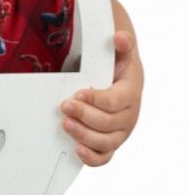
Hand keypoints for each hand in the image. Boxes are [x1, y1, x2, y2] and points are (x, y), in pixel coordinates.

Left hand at [60, 30, 141, 165]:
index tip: (77, 94)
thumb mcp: (121, 50)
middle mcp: (129, 115)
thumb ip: (122, 43)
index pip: (115, 101)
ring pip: (106, 141)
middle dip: (85, 116)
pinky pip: (105, 156)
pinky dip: (92, 157)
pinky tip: (77, 149)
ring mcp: (121, 131)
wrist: (122, 76)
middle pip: (108, 123)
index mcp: (131, 92)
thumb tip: (120, 37)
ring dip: (85, 135)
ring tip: (66, 124)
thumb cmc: (118, 63)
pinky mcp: (111, 141)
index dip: (96, 99)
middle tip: (64, 106)